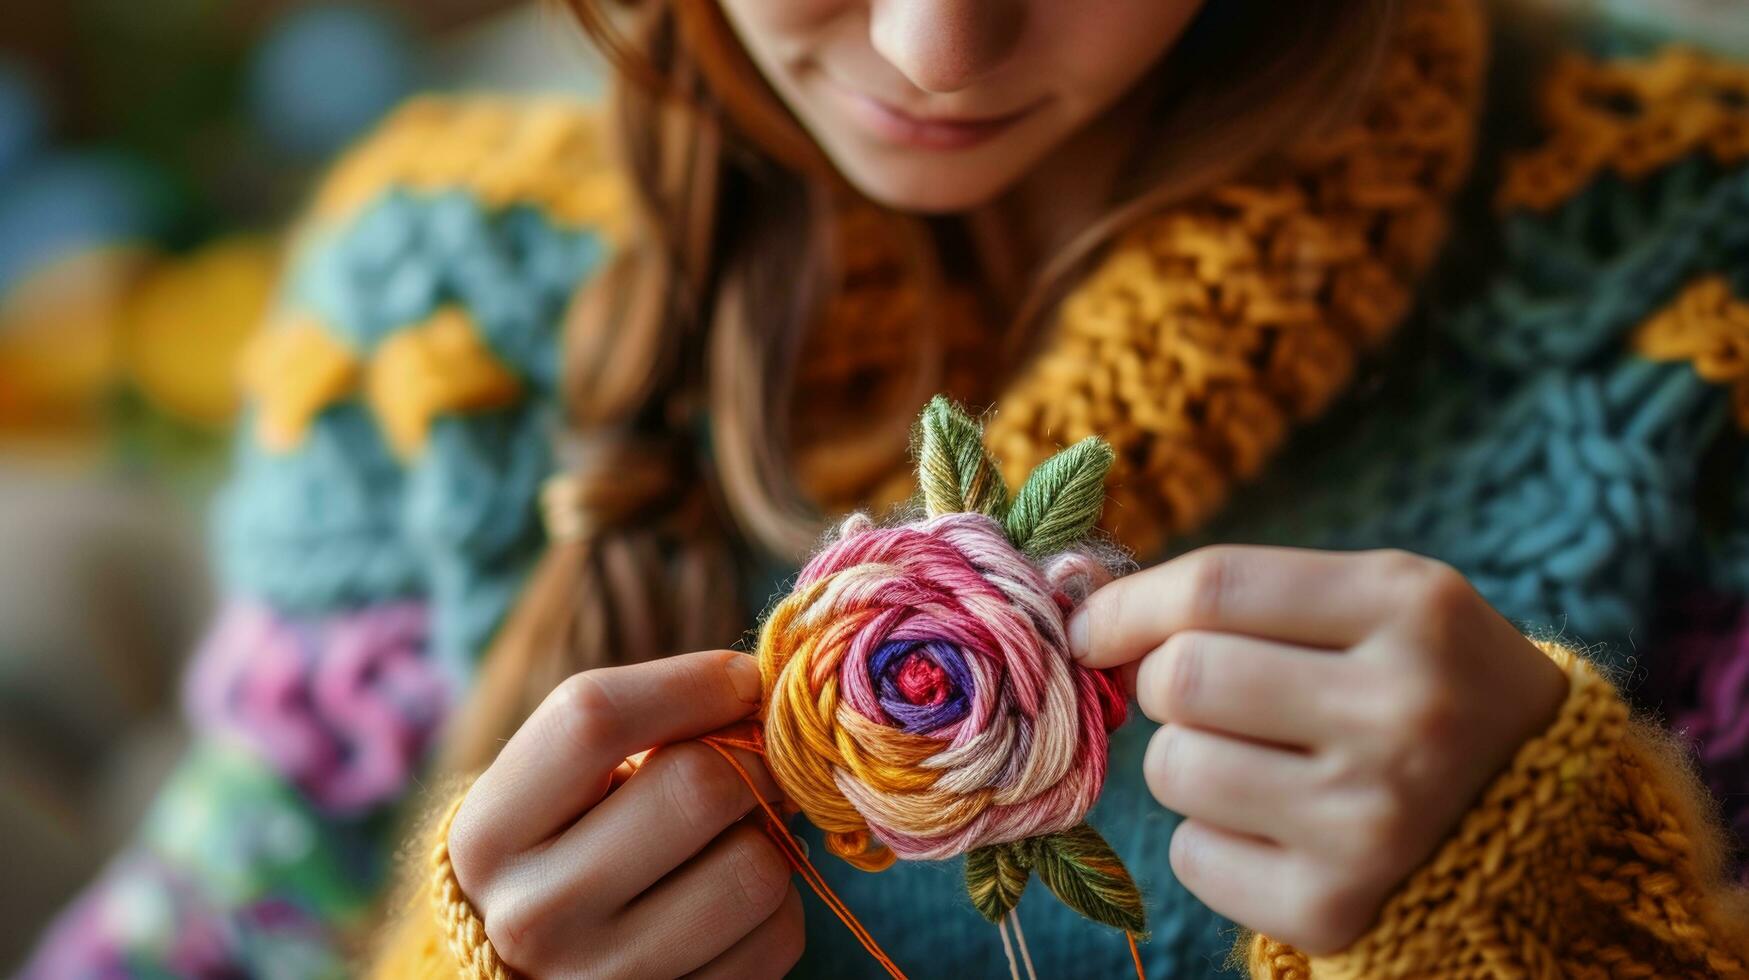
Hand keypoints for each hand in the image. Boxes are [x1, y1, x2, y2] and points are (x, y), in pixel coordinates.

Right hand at [446, 650, 803, 978]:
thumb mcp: (561, 786)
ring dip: (766, 840)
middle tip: (753, 761)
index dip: (692, 682)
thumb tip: (760, 696)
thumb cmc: (567, 848)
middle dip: (750, 760)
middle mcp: (533, 914)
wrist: (535, 975)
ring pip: (755, 868)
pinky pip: (779, 936)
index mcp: (490, 831)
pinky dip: (778, 907)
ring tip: (727, 840)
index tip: (739, 680)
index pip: (594, 716)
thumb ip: (641, 728)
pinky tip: (731, 901)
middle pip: (698, 787)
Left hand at [1069, 546, 1567, 954]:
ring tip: (1262, 762)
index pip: (1214, 589)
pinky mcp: (1338, 907)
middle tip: (1210, 699)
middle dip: (1167, 686)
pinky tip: (1279, 828)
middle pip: (1183, 680)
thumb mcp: (1376, 602)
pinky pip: (1193, 856)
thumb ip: (1245, 593)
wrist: (1543, 813)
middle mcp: (1404, 712)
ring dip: (1189, 761)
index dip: (1127, 605)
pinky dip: (1211, 839)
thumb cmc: (1422, 682)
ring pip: (1175, 768)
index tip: (1093, 626)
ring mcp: (1375, 819)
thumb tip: (1084, 609)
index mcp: (1413, 608)